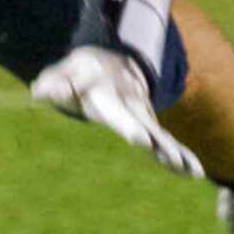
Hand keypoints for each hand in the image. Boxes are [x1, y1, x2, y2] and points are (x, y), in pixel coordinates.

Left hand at [31, 45, 202, 178]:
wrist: (109, 62)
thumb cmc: (78, 75)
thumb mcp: (61, 75)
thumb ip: (53, 84)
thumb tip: (39, 92)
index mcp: (102, 90)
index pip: (107, 104)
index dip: (119, 118)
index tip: (131, 133)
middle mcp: (127, 101)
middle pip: (134, 118)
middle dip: (137, 130)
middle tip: (145, 143)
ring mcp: (142, 113)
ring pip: (157, 132)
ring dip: (170, 149)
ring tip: (186, 168)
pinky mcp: (151, 126)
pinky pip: (167, 141)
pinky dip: (181, 155)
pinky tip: (193, 172)